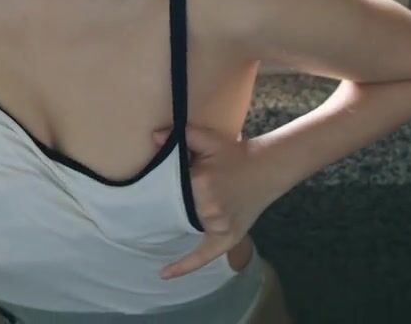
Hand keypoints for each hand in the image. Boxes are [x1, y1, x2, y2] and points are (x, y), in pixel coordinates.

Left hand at [151, 124, 277, 279]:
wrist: (268, 167)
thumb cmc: (237, 152)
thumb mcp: (209, 139)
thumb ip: (182, 135)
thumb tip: (154, 136)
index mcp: (200, 183)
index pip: (166, 190)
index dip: (156, 189)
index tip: (141, 193)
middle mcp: (208, 207)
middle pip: (174, 210)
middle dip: (164, 206)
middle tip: (147, 206)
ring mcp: (218, 225)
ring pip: (184, 227)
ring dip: (173, 224)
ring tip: (153, 227)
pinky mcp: (227, 238)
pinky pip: (203, 256)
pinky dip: (184, 266)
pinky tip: (164, 274)